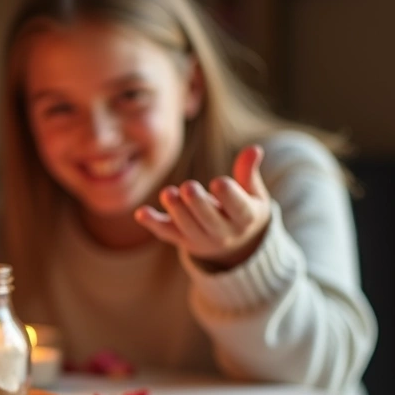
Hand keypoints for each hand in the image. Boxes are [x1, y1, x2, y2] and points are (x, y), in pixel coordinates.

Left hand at [134, 144, 270, 270]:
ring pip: (187, 227)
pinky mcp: (182, 239)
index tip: (218, 182)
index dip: (229, 197)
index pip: (238, 209)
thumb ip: (248, 173)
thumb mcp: (253, 194)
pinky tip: (141, 213)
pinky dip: (153, 224)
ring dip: (176, 211)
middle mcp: (224, 233)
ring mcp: (201, 239)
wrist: (235, 246)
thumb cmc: (243, 209)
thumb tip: (253, 149)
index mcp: (245, 219)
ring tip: (167, 193)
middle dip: (198, 204)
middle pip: (210, 220)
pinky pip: (166, 233)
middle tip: (187, 187)